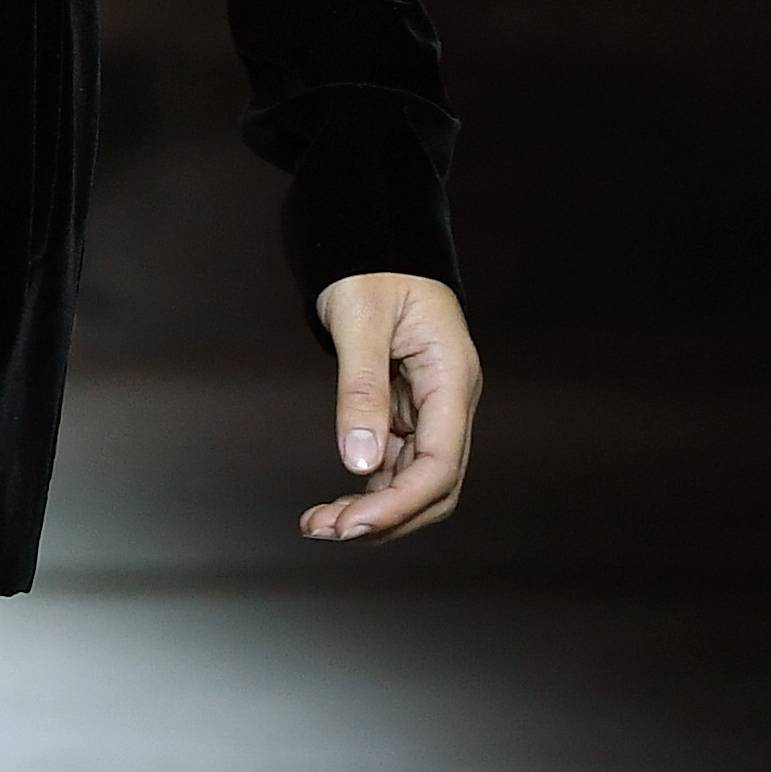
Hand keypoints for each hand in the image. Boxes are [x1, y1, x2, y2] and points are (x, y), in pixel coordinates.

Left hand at [301, 269, 478, 545]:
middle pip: (434, 486)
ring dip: (371, 510)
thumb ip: (361, 390)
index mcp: (452, 377)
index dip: (400, 504)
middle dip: (386, 518)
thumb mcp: (361, 319)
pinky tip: (332, 505)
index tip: (352, 524)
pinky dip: (366, 490)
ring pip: (413, 482)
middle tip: (326, 530)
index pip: (441, 465)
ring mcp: (429, 409)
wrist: (373, 241)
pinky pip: (394, 465)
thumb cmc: (372, 267)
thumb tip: (360, 461)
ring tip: (318, 524)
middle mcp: (449, 401)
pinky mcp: (407, 412)